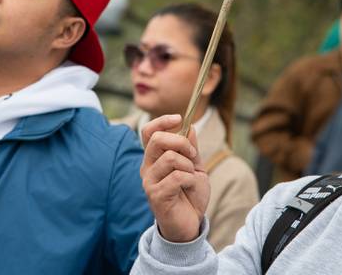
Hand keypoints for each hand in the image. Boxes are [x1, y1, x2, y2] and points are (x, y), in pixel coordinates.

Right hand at [140, 114, 209, 242]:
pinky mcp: (155, 195)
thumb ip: (190, 148)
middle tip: (192, 154)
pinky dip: (190, 180)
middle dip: (180, 142)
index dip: (162, 121)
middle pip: (157, 139)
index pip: (148, 131)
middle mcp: (147, 167)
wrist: (190, 224)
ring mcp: (149, 181)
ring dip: (188, 165)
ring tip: (192, 177)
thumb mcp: (194, 167)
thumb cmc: (190, 195)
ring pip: (170, 157)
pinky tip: (190, 189)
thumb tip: (189, 126)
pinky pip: (177, 177)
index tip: (178, 117)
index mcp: (154, 158)